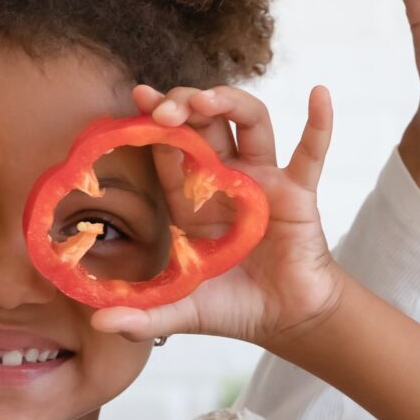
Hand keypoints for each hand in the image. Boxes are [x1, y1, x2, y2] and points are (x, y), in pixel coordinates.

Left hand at [89, 84, 346, 348]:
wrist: (287, 322)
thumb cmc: (235, 308)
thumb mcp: (181, 312)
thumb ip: (143, 318)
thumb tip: (100, 325)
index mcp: (194, 200)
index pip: (171, 151)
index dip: (154, 125)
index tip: (136, 101)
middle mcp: (229, 180)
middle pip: (207, 124)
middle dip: (185, 105)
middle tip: (162, 106)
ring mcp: (265, 180)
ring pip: (252, 123)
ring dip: (231, 102)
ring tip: (208, 98)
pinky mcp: (298, 193)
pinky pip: (311, 153)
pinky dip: (318, 125)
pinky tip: (319, 94)